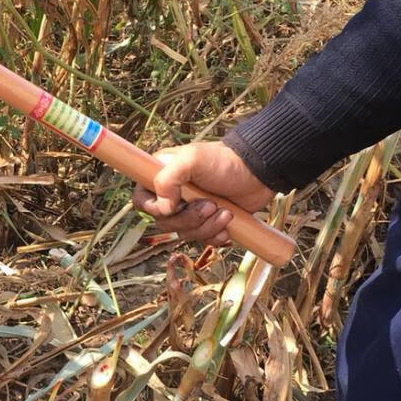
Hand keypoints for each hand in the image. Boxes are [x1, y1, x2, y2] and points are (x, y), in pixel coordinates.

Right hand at [132, 141, 273, 245]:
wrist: (258, 173)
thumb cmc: (224, 162)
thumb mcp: (191, 159)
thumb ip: (167, 179)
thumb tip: (163, 207)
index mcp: (161, 177)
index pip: (142, 202)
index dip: (155, 210)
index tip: (177, 205)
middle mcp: (171, 196)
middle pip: (164, 223)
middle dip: (189, 219)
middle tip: (211, 205)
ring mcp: (189, 211)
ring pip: (184, 233)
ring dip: (206, 227)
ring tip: (225, 212)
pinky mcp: (206, 223)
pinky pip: (201, 240)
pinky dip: (215, 236)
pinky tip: (228, 224)